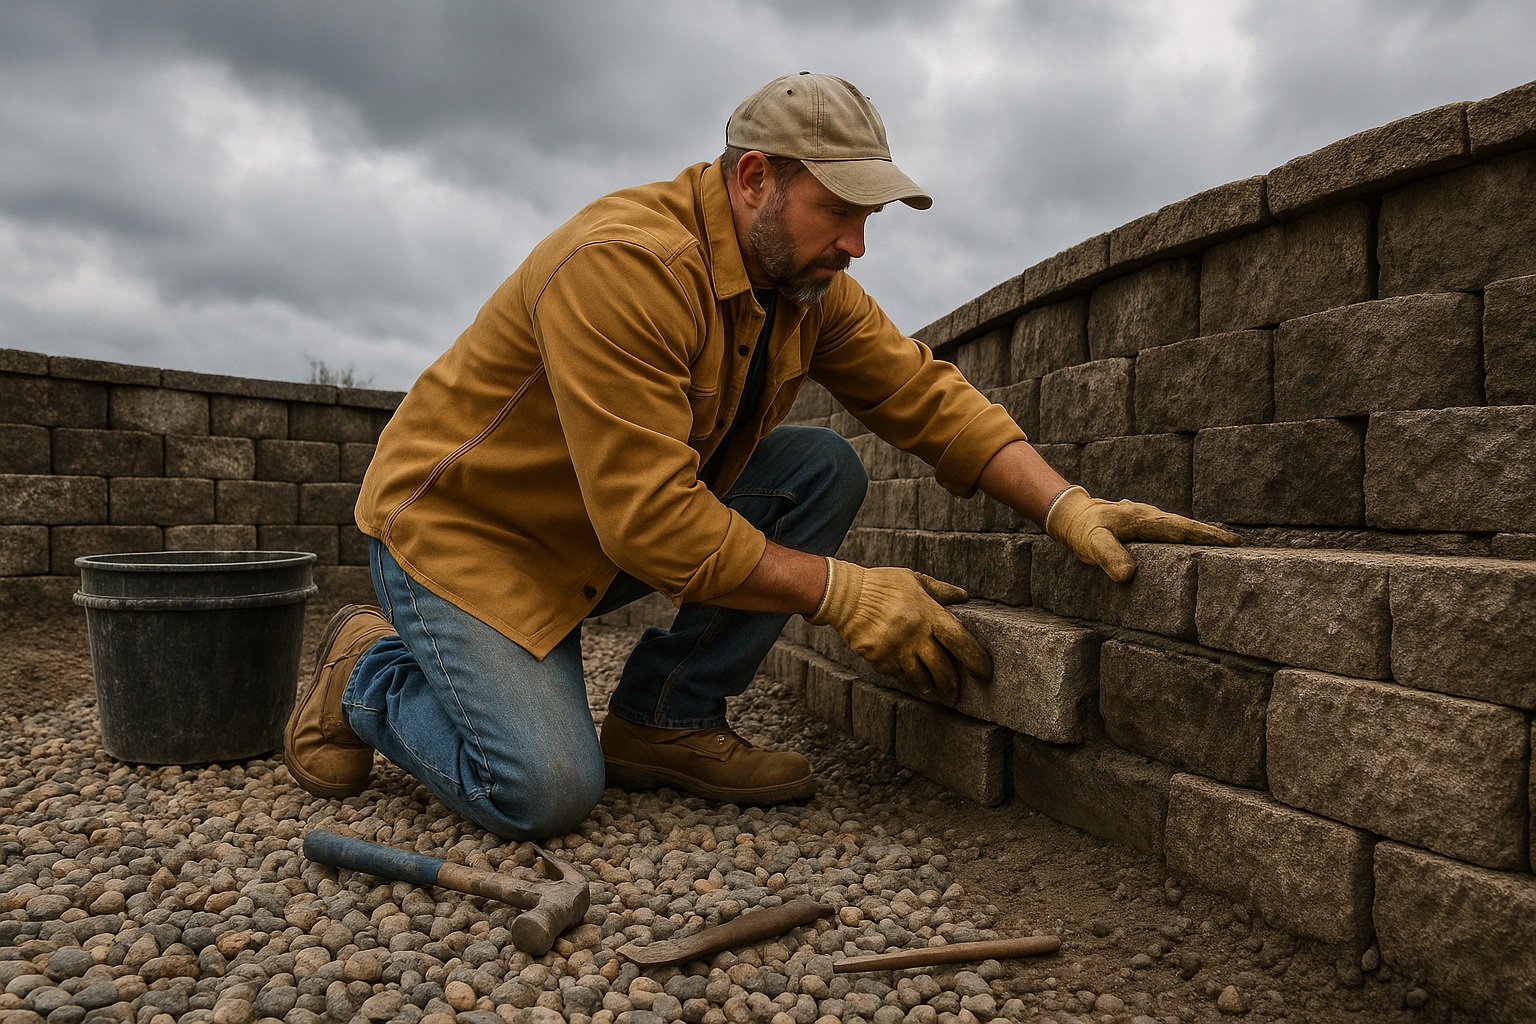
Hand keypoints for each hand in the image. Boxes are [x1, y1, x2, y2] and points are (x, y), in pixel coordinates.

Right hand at [808, 558, 991, 701]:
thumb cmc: (882, 584)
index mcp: (928, 614)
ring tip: (939, 696)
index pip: (960, 641)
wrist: (846, 596)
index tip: (985, 673)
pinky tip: (913, 680)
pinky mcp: (880, 660)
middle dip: (953, 685)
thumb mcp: (913, 580)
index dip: (976, 659)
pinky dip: (908, 679)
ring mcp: (897, 650)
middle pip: (942, 668)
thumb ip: (940, 590)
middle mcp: (916, 635)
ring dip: (932, 689)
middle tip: (957, 694)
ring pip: (921, 678)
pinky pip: (899, 675)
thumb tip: (964, 596)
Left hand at [1045, 485, 1239, 582]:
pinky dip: (1186, 537)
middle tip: (1240, 546)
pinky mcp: (1145, 525)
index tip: (1232, 542)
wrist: (1073, 515)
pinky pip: (1170, 531)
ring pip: (1180, 528)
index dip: (1206, 536)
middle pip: (1187, 526)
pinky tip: (1194, 549)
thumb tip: (1128, 575)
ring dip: (1201, 536)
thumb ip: (1108, 556)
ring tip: (1226, 549)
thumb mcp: (1092, 543)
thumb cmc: (1083, 530)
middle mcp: (1151, 517)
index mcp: (1145, 520)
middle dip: (1212, 536)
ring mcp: (1149, 519)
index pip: (1181, 529)